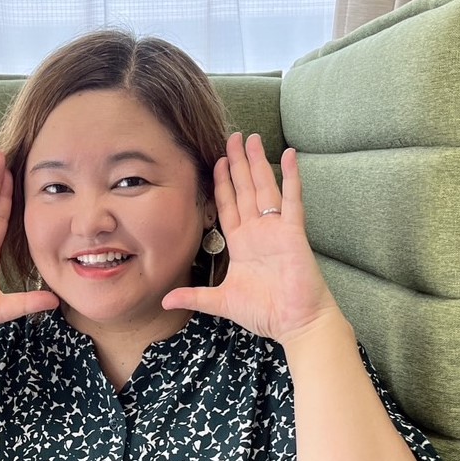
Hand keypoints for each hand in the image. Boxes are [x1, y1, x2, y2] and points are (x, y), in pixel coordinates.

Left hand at [162, 133, 339, 344]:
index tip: (216, 160)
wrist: (295, 323)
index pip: (228, 205)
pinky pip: (292, 200)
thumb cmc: (263, 312)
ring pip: (264, 188)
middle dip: (238, 163)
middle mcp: (258, 232)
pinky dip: (291, 178)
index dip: (222, 183)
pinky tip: (289, 156)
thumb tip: (165, 301)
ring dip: (257, 163)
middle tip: (232, 136)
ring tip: (252, 138)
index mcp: (241, 244)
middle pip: (244, 189)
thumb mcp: (220, 302)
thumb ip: (194, 296)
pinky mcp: (293, 233)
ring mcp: (276, 230)